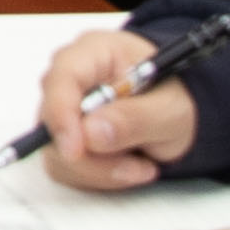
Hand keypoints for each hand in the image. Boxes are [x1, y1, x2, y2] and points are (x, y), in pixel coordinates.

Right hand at [26, 29, 198, 190]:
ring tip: (143, 167)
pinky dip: (100, 177)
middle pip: (52, 120)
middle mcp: (70, 79)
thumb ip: (134, 118)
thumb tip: (90, 133)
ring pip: (57, 152)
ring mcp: (63, 110)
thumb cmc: (174, 97)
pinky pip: (66, 168)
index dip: (62, 114)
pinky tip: (130, 166)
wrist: (177, 111)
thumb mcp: (171, 108)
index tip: (76, 151)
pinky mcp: (65, 138)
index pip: (61, 78)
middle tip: (137, 168)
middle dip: (92, 156)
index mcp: (93, 52)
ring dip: (101, 171)